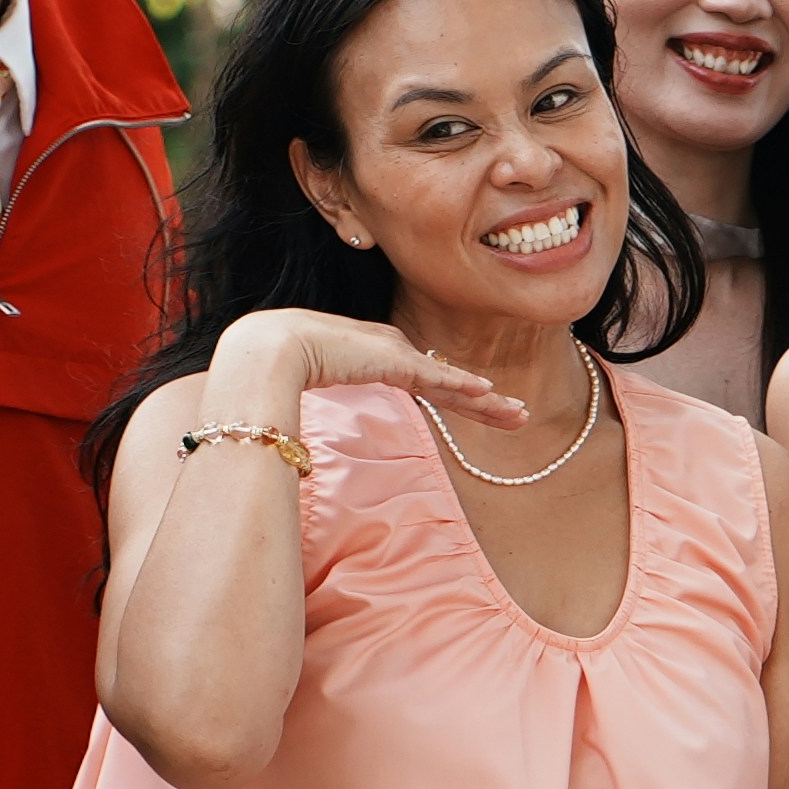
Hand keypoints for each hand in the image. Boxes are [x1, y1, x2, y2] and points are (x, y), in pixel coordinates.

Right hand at [208, 306, 551, 432]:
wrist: (269, 348)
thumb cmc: (280, 367)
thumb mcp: (316, 387)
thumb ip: (330, 401)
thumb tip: (318, 439)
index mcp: (378, 356)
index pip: (429, 381)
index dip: (459, 396)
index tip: (485, 408)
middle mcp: (393, 349)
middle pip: (449, 382)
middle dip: (486, 403)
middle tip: (519, 416)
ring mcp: (395, 352)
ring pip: (452, 383)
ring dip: (487, 402)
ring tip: (520, 415)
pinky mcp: (392, 359)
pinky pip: (435, 378)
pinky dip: (462, 387)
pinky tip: (489, 394)